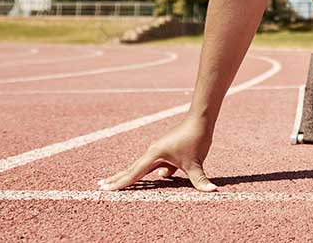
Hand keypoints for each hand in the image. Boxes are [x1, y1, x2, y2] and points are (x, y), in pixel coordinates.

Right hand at [97, 117, 216, 191]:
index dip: (120, 182)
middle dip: (117, 178)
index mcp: (154, 154)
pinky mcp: (164, 151)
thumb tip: (212, 191)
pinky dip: (147, 172)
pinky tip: (156, 177)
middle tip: (100, 186)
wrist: (200, 119)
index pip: (134, 173)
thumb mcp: (197, 162)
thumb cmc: (196, 138)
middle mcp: (152, 152)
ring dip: (129, 175)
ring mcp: (157, 151)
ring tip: (114, 182)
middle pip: (131, 169)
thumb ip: (200, 179)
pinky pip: (152, 165)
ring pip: (140, 167)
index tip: (106, 188)